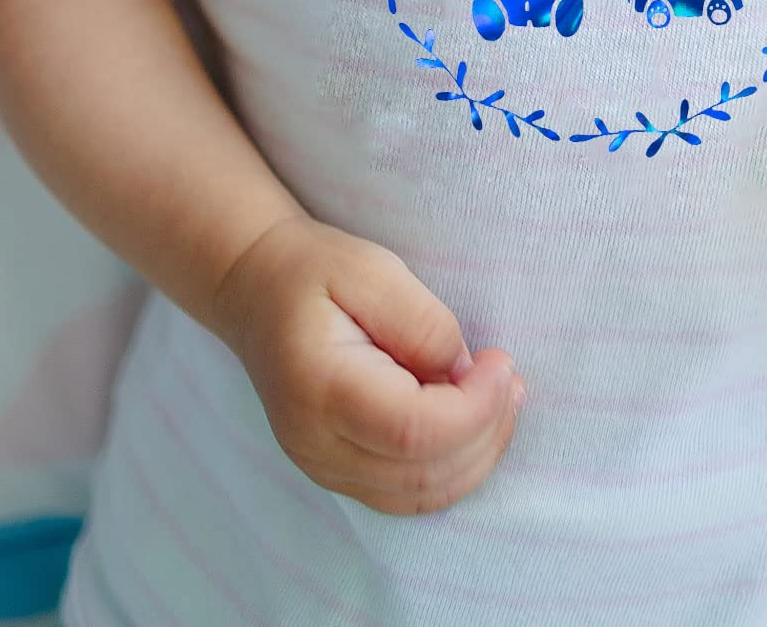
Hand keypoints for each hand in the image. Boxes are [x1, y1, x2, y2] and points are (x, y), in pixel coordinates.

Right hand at [209, 216, 524, 514]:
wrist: (255, 289)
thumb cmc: (315, 271)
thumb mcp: (372, 270)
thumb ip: (422, 323)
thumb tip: (466, 374)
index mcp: (320, 389)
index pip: (414, 433)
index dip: (475, 409)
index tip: (502, 363)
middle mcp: (316, 444)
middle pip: (423, 476)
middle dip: (486, 431)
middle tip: (511, 378)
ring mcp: (323, 467)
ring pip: (421, 496)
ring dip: (477, 454)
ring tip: (502, 396)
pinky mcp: (338, 472)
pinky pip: (408, 494)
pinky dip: (454, 467)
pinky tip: (474, 421)